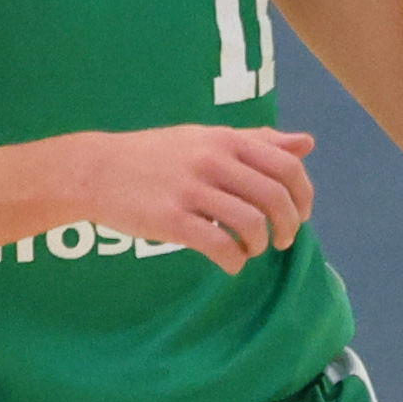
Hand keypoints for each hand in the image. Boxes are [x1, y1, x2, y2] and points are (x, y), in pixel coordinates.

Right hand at [65, 126, 315, 272]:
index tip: (300, 214)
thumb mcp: (206, 137)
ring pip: (251, 223)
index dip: (303, 195)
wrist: (95, 170)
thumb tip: (306, 143)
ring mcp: (190, 190)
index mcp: (225, 139)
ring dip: (260, 244)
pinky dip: (235, 260)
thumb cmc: (154, 155)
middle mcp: (212, 160)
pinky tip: (230, 263)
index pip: (285, 166)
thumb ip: (257, 141)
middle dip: (288, 225)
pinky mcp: (170, 219)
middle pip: (274, 197)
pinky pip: (219, 245)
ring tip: (251, 250)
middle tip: (282, 240)